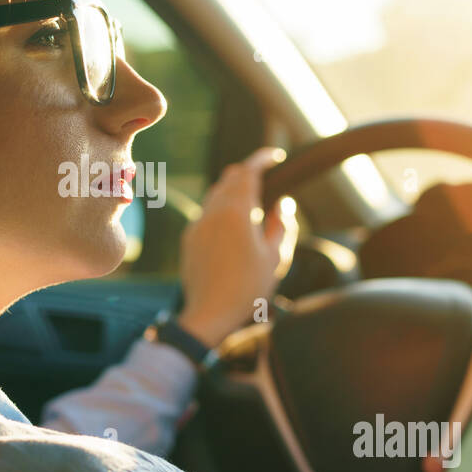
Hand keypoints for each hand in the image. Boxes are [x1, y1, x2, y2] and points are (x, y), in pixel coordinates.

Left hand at [176, 147, 298, 347]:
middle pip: (230, 178)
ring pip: (215, 194)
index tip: (275, 158)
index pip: (249, 172)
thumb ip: (282, 225)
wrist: (210, 314)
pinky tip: (234, 229)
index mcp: (236, 213)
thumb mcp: (276, 257)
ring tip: (252, 207)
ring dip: (234, 192)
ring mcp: (198, 225)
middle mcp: (213, 212)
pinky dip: (222, 210)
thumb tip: (282, 204)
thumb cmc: (248, 288)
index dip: (263, 160)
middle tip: (267, 182)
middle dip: (248, 173)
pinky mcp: (189, 238)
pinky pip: (207, 213)